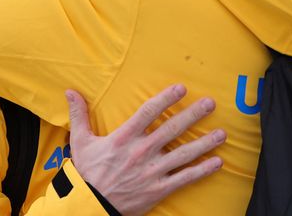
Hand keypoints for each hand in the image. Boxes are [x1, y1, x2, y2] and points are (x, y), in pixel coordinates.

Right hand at [65, 85, 225, 215]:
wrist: (91, 206)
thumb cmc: (87, 172)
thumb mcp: (80, 141)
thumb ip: (79, 115)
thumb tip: (70, 91)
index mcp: (124, 137)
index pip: (148, 112)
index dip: (166, 99)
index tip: (181, 88)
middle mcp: (141, 152)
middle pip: (172, 129)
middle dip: (193, 115)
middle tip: (211, 103)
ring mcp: (152, 171)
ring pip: (184, 154)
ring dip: (204, 143)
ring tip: (222, 133)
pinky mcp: (159, 189)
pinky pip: (184, 178)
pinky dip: (202, 170)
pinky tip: (217, 162)